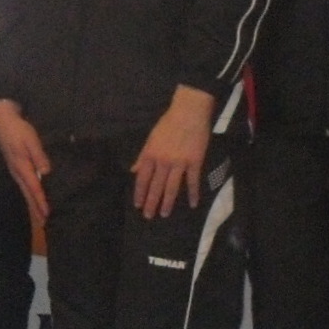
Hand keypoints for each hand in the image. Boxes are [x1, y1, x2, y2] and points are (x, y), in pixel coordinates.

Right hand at [0, 100, 50, 225]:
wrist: (2, 120)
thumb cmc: (18, 128)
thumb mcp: (31, 139)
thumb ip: (39, 155)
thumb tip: (46, 172)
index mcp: (22, 166)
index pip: (34, 188)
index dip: (41, 202)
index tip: (48, 214)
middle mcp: (17, 172)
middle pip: (29, 194)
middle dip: (37, 209)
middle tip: (46, 224)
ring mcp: (15, 170)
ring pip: (25, 192)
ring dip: (33, 205)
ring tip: (41, 217)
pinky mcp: (15, 168)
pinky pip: (24, 186)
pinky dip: (30, 195)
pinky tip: (34, 199)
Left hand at [132, 85, 214, 218]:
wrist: (189, 112)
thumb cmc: (169, 123)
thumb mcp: (151, 138)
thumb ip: (143, 156)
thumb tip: (133, 170)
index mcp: (150, 154)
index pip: (142, 178)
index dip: (139, 193)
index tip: (137, 205)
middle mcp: (163, 161)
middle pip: (156, 186)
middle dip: (151, 202)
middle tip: (148, 216)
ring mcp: (179, 163)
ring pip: (172, 187)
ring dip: (168, 202)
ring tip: (165, 214)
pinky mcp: (194, 162)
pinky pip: (193, 181)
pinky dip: (193, 193)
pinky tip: (192, 204)